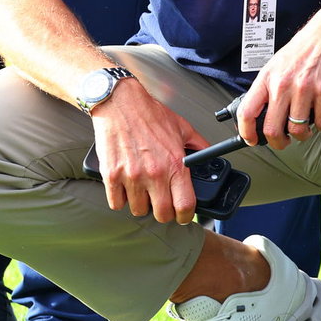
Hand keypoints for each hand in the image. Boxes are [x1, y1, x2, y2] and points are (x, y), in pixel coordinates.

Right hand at [90, 82, 210, 224]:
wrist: (122, 104)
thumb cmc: (151, 115)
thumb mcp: (183, 128)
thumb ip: (199, 146)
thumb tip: (209, 156)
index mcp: (175, 164)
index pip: (185, 205)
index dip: (186, 216)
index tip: (183, 216)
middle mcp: (154, 174)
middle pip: (162, 214)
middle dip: (164, 213)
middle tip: (162, 204)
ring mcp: (131, 177)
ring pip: (138, 210)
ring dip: (142, 205)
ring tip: (143, 191)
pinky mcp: (111, 176)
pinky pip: (116, 203)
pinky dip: (121, 199)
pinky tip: (126, 187)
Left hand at [238, 3, 320, 148]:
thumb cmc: (306, 46)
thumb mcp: (278, 63)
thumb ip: (269, 86)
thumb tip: (262, 113)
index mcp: (268, 77)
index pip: (247, 112)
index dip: (246, 132)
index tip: (251, 140)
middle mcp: (283, 84)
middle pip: (272, 129)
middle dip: (278, 143)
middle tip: (284, 141)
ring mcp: (305, 89)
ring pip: (298, 130)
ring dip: (303, 135)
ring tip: (306, 128)